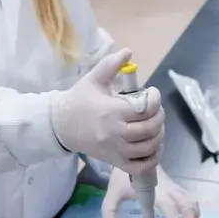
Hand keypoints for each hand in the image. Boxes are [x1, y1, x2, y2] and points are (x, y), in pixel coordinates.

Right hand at [51, 50, 164, 174]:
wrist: (59, 126)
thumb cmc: (77, 101)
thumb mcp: (93, 80)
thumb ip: (111, 65)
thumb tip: (128, 52)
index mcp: (112, 111)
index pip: (145, 108)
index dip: (155, 99)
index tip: (152, 93)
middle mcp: (116, 132)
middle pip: (150, 128)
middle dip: (159, 117)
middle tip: (154, 111)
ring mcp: (115, 149)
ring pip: (148, 147)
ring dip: (158, 136)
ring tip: (154, 127)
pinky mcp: (113, 161)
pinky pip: (140, 165)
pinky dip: (151, 158)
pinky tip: (152, 147)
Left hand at [102, 166, 200, 217]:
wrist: (133, 155)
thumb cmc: (124, 175)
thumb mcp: (113, 193)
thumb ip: (110, 210)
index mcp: (156, 192)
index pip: (169, 210)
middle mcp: (169, 190)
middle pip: (187, 207)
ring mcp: (175, 188)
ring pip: (192, 204)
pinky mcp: (177, 188)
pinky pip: (190, 201)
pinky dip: (192, 214)